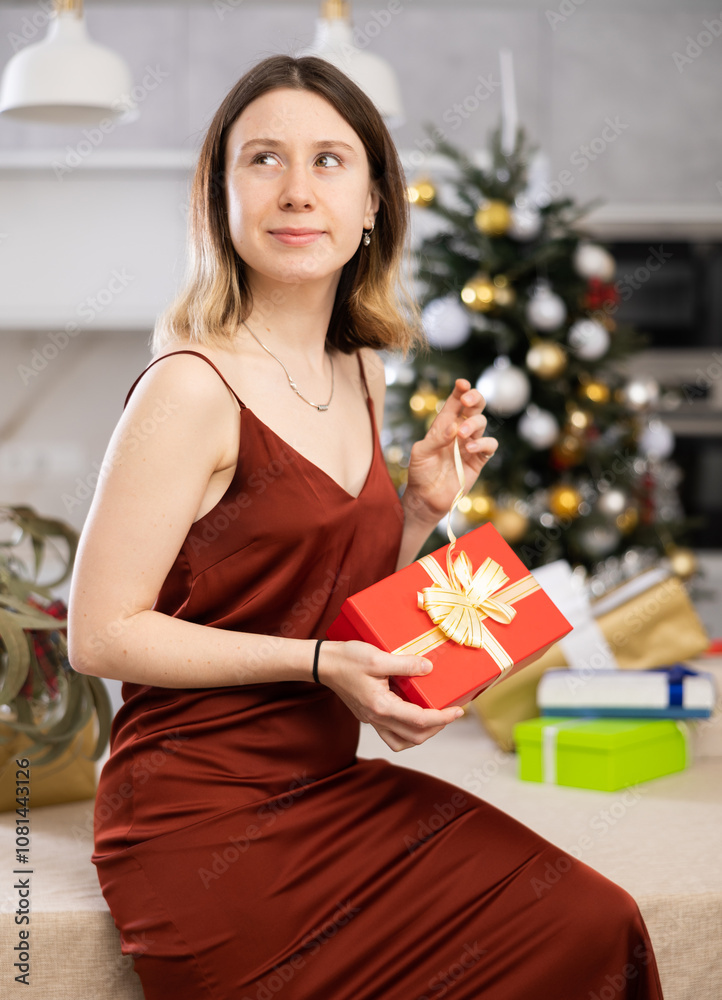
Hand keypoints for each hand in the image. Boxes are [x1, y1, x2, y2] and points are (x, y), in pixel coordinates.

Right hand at [317, 640, 462, 751]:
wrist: (322, 664)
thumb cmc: (347, 659)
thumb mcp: (377, 657)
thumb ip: (405, 664)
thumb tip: (429, 668)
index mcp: (381, 706)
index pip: (420, 720)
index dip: (443, 717)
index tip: (459, 711)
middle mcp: (377, 718)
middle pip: (415, 737)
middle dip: (437, 727)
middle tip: (451, 713)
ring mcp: (371, 720)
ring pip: (402, 741)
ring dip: (422, 734)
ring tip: (435, 718)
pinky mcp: (368, 716)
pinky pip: (391, 733)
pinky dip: (407, 730)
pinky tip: (413, 714)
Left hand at [403, 379, 497, 523]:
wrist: (426, 498)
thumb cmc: (420, 473)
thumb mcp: (421, 453)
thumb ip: (435, 438)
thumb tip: (454, 426)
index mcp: (443, 425)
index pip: (455, 402)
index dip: (460, 390)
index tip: (462, 384)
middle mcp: (459, 432)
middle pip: (473, 407)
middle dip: (474, 398)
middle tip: (467, 400)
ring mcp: (470, 445)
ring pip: (482, 423)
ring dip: (473, 424)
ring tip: (461, 434)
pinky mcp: (478, 460)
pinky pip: (490, 446)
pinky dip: (483, 443)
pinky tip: (469, 448)